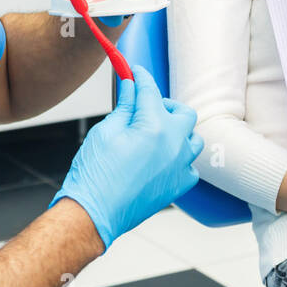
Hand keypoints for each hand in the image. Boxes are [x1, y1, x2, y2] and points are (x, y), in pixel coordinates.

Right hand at [48, 64, 202, 252]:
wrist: (94, 214)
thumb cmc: (95, 174)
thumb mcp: (105, 131)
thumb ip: (124, 107)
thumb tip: (130, 87)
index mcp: (154, 126)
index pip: (150, 91)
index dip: (140, 78)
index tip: (134, 72)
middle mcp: (174, 144)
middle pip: (183, 112)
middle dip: (165, 105)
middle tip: (145, 108)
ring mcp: (180, 167)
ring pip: (192, 139)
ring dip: (178, 132)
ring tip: (156, 135)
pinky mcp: (178, 187)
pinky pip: (190, 166)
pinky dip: (180, 159)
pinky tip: (163, 160)